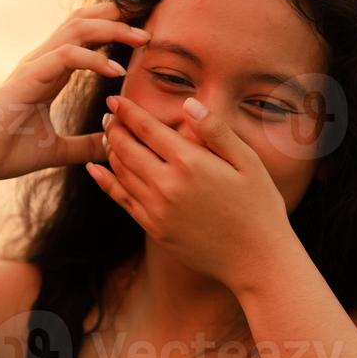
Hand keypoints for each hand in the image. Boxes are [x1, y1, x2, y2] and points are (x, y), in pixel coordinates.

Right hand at [0, 2, 151, 184]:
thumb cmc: (8, 152)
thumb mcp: (59, 150)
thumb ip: (85, 144)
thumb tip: (111, 146)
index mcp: (49, 71)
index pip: (85, 34)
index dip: (114, 25)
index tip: (146, 29)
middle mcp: (43, 60)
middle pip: (84, 20)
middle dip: (119, 14)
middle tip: (152, 18)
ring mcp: (35, 65)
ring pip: (78, 29)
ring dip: (113, 30)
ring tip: (143, 38)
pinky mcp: (29, 77)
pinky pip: (67, 56)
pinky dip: (94, 59)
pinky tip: (116, 70)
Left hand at [85, 94, 294, 290]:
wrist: (256, 260)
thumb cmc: (259, 206)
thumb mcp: (247, 162)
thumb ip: (216, 131)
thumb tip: (189, 104)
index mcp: (190, 162)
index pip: (147, 128)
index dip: (127, 110)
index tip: (114, 97)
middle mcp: (167, 185)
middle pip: (126, 148)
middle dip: (114, 128)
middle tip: (109, 115)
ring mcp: (157, 210)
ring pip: (121, 172)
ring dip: (111, 151)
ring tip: (109, 136)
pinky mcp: (154, 229)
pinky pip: (122, 199)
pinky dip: (106, 181)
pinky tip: (97, 169)